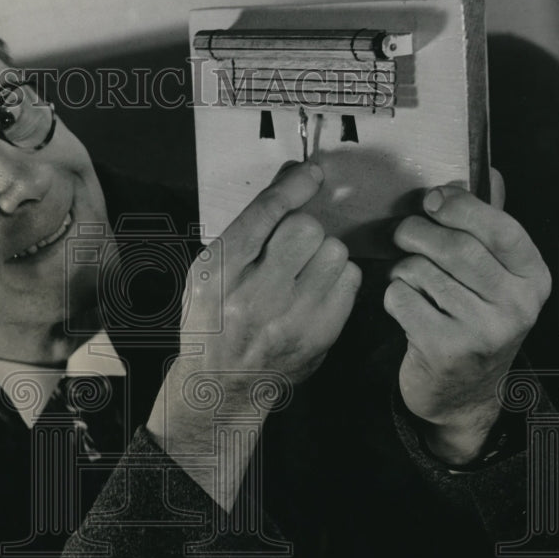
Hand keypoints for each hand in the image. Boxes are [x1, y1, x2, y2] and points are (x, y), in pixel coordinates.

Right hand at [147, 159, 361, 508]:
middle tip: (290, 247)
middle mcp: (253, 296)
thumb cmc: (212, 321)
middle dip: (302, 228)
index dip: (293, 187)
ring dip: (323, 252)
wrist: (222, 383)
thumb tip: (291, 178)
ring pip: (334, 250)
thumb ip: (248, 228)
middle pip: (305, 228)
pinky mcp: (321, 333)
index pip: (265, 214)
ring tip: (302, 271)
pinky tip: (316, 289)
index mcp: (218, 273)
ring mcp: (291, 318)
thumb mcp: (209, 272)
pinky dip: (337, 276)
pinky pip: (349, 277)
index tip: (311, 174)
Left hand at [385, 169, 550, 463]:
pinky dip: (393, 294)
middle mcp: (517, 305)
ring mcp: (484, 331)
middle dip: (417, 232)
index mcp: (532, 278)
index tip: (431, 199)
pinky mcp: (446, 349)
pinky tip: (405, 305)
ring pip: (423, 271)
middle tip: (403, 233)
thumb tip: (488, 174)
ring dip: (403, 267)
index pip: (501, 228)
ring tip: (408, 277)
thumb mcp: (494, 277)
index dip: (460, 206)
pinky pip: (402, 298)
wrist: (462, 393)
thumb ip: (490, 227)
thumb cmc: (473, 320)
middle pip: (455, 247)